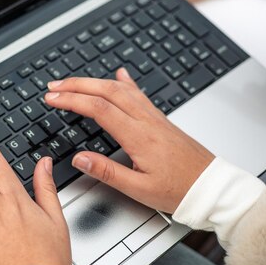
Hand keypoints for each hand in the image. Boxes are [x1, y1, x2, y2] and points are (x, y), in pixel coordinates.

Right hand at [45, 68, 214, 212]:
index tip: (52, 98)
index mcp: (139, 136)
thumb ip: (107, 172)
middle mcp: (146, 120)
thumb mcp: (140, 190)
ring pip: (120, 88)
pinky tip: (120, 74)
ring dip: (93, 82)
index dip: (72, 100)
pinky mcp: (160, 119)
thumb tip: (79, 159)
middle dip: (76, 85)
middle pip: (106, 91)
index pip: (98, 109)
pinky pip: (139, 93)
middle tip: (54, 86)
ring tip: (73, 83)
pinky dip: (124, 81)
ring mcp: (154, 116)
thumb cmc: (180, 190)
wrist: (212, 187)